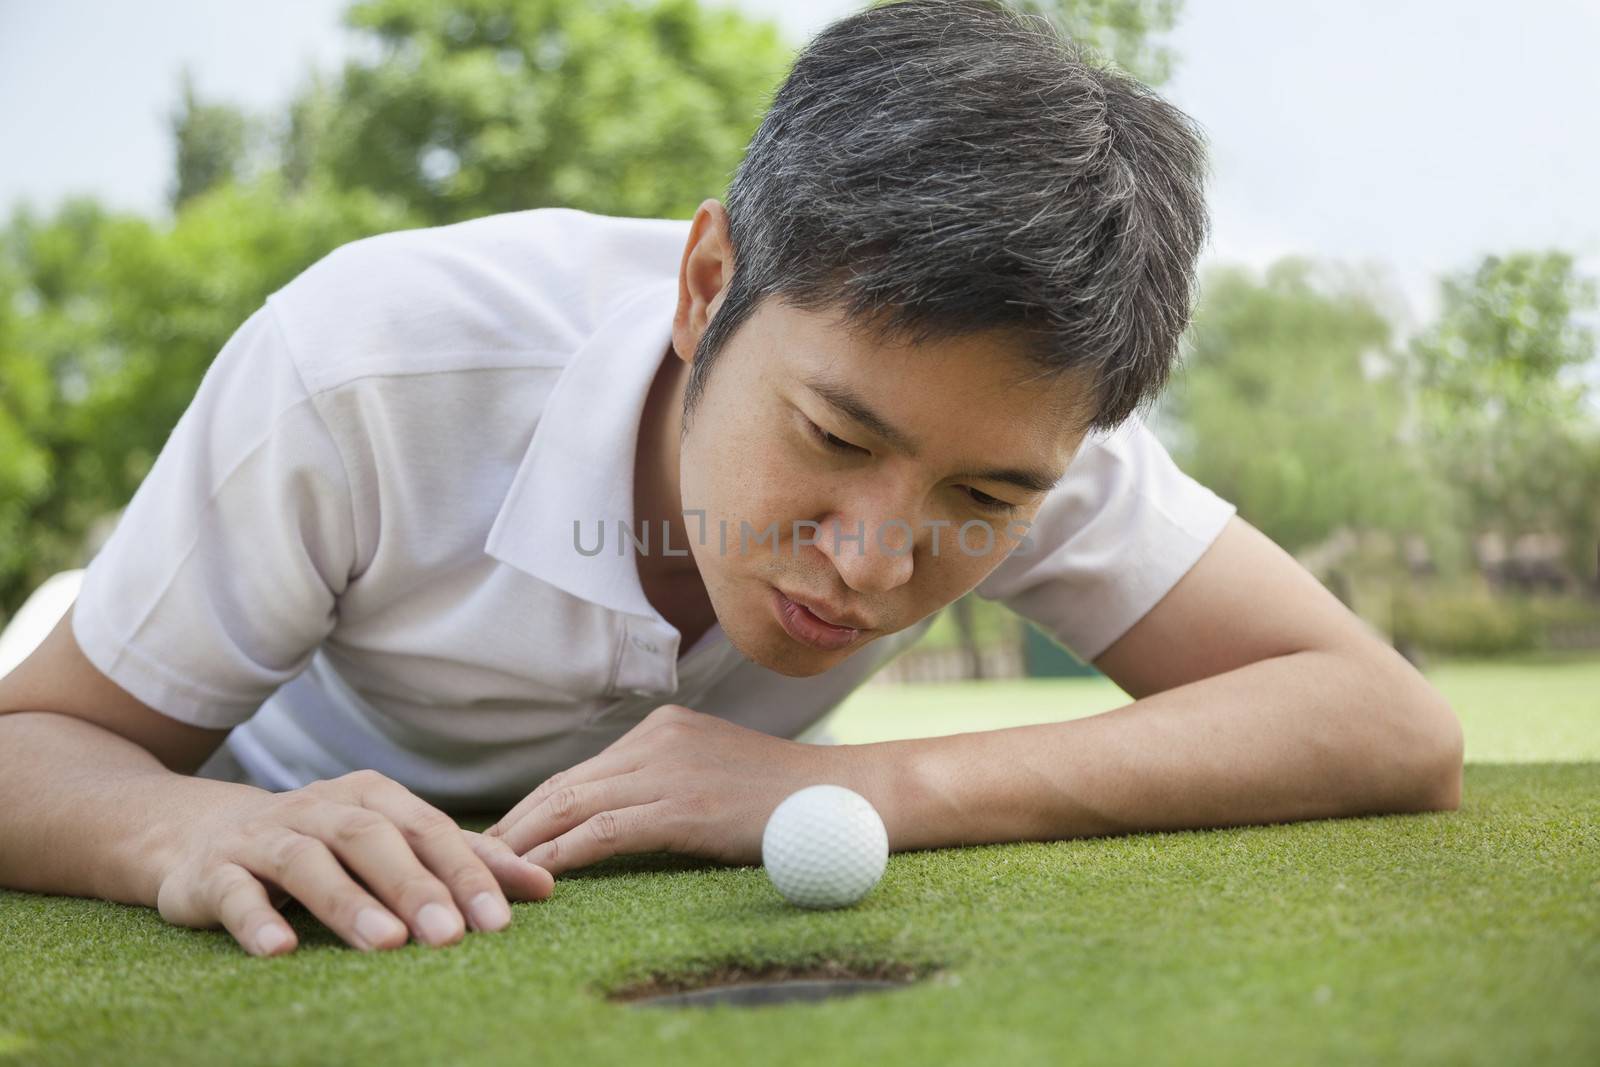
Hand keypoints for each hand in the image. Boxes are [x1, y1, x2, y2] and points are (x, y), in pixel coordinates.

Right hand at [154, 769, 554, 956]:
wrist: (203, 836)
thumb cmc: (323, 845)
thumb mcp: (392, 842)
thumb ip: (462, 861)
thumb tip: (544, 884)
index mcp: (373, 797)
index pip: (429, 831)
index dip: (466, 872)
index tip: (502, 920)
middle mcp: (322, 808)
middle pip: (374, 840)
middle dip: (416, 887)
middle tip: (451, 936)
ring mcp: (266, 836)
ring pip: (309, 862)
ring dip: (348, 902)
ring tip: (386, 943)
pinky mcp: (215, 872)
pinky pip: (236, 893)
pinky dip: (258, 918)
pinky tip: (280, 950)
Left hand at [483, 704, 862, 875]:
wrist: (836, 796)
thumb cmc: (782, 795)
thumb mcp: (714, 768)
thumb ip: (666, 777)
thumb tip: (618, 810)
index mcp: (663, 726)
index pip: (583, 769)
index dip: (538, 803)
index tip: (507, 832)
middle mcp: (657, 739)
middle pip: (567, 783)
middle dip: (519, 822)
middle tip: (480, 855)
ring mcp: (668, 770)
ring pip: (574, 805)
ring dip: (528, 841)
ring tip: (494, 869)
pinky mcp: (680, 807)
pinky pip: (602, 831)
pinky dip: (563, 854)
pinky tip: (539, 875)